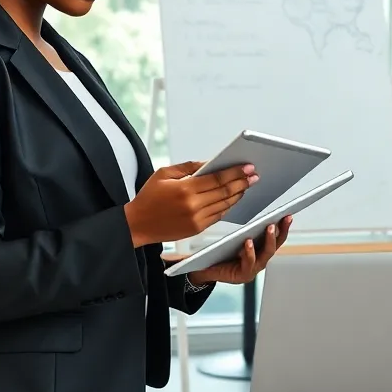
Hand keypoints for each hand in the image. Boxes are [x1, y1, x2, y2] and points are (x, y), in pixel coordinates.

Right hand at [124, 160, 257, 246]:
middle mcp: (193, 205)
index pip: (218, 178)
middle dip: (243, 182)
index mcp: (185, 189)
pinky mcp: (197, 229)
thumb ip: (189, 167)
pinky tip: (233, 198)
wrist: (137, 225)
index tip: (248, 167)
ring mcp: (196, 219)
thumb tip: (211, 163)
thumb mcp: (164, 174)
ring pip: (225, 205)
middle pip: (225, 192)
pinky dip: (228, 206)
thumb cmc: (149, 197)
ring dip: (239, 194)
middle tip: (254, 175)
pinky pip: (218, 216)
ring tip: (247, 185)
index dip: (236, 172)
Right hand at [165, 216, 291, 285]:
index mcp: (239, 274)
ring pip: (273, 247)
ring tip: (284, 217)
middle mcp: (251, 269)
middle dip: (270, 240)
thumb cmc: (201, 264)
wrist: (205, 272)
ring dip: (280, 232)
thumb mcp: (198, 264)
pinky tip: (283, 216)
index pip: (248, 265)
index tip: (247, 243)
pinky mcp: (263, 251)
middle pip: (266, 255)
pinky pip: (275, 241)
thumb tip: (180, 266)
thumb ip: (195, 263)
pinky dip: (280, 229)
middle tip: (270, 226)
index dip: (249, 255)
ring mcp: (259, 261)